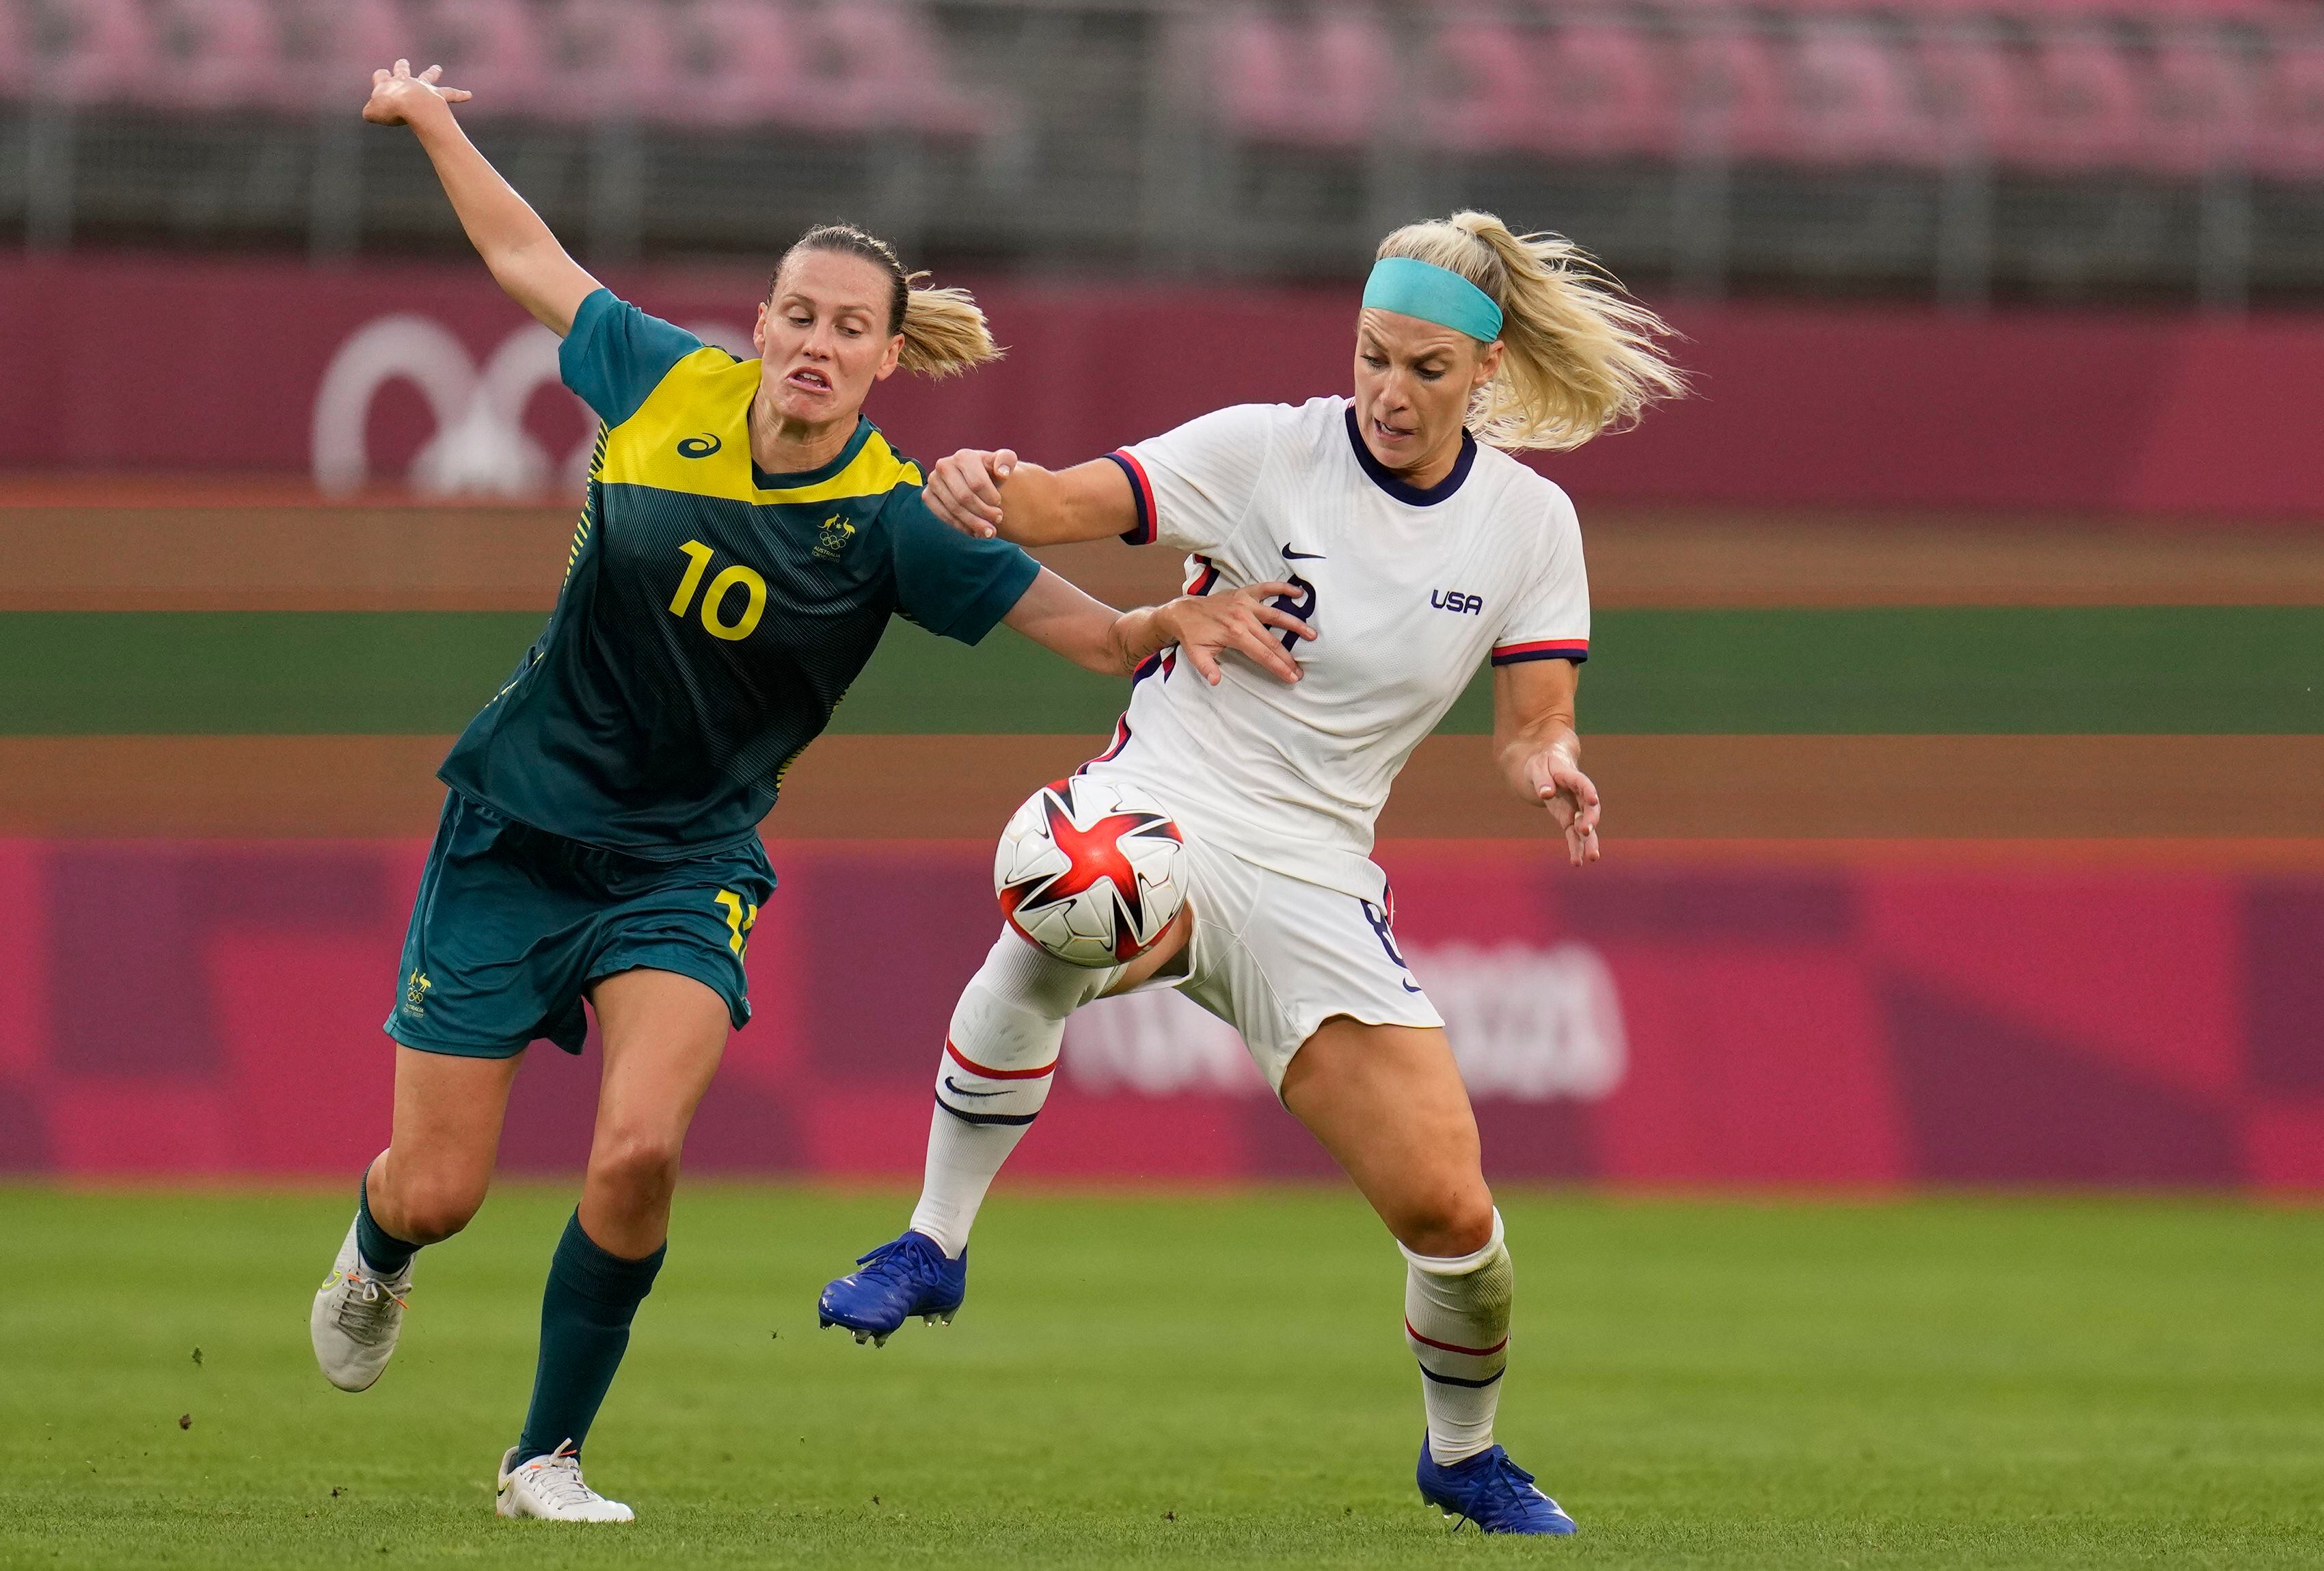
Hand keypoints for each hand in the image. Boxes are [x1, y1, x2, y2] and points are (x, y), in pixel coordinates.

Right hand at [362, 59, 469, 127]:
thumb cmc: (389, 109)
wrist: (410, 106)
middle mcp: (405, 81)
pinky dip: (460, 95)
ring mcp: (422, 87)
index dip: (380, 78)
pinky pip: (451, 94)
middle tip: (403, 61)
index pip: (380, 75)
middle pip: (402, 70)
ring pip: (427, 76)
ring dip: (432, 72)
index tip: (380, 79)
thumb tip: (370, 114)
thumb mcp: (372, 113)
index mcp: (386, 84)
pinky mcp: (438, 95)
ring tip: (437, 68)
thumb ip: (370, 112)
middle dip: (401, 66)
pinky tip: (469, 95)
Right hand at [923, 448, 1013, 537]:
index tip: (999, 504)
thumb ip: (1007, 460)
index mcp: (963, 456)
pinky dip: (960, 526)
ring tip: (989, 532)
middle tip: (998, 520)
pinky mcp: (927, 495)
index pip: (977, 483)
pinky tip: (974, 532)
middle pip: (964, 497)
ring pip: (954, 509)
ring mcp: (933, 480)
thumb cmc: (989, 472)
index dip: (991, 498)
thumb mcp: (1002, 462)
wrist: (972, 478)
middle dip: (983, 513)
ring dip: (974, 524)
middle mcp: (944, 465)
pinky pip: (943, 515)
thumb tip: (1002, 473)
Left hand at [1152, 582, 1313, 685]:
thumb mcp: (1196, 654)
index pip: (1262, 654)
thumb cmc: (1192, 635)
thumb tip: (1215, 681)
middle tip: (1301, 669)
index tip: (1292, 677)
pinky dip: (1283, 588)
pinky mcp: (1245, 593)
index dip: (1278, 667)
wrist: (1183, 612)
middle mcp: (1243, 617)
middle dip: (1288, 657)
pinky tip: (1299, 593)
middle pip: (1272, 640)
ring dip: (1296, 624)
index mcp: (1234, 634)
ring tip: (1312, 634)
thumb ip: (1207, 668)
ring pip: (1277, 615)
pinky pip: (1268, 588)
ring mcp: (1246, 603)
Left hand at [1522, 747, 1600, 866]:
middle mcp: (1579, 795)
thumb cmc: (1542, 764)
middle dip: (1590, 820)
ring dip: (1589, 842)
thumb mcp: (1537, 767)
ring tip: (1592, 857)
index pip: (1583, 784)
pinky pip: (1574, 836)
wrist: (1545, 768)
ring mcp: (1576, 809)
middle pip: (1589, 808)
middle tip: (1586, 831)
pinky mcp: (1569, 820)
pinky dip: (1576, 848)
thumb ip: (1542, 779)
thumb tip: (1545, 794)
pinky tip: (1577, 862)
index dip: (1589, 791)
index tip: (1593, 799)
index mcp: (1572, 777)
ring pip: (1586, 827)